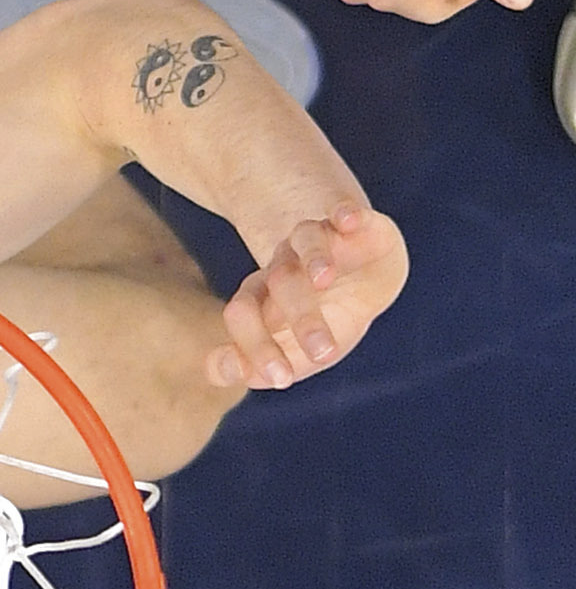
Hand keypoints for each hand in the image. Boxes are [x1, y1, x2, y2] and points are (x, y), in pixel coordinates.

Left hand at [209, 204, 407, 389]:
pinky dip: (347, 213)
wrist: (364, 275)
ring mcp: (318, 239)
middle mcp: (285, 263)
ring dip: (314, 259)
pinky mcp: (356, 222)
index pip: (246, 313)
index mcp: (262, 294)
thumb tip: (223, 369)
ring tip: (324, 279)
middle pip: (280, 282)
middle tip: (323, 351)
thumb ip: (257, 366)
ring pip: (308, 243)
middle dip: (300, 317)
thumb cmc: (321, 318)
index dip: (258, 344)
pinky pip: (347, 210)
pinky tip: (347, 219)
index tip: (282, 378)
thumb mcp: (293, 349)